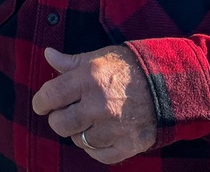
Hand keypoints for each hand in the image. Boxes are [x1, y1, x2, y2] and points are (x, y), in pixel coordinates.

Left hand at [31, 45, 156, 163]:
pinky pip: (98, 155)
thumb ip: (70, 62)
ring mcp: (114, 127)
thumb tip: (48, 55)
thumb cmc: (128, 67)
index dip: (40, 102)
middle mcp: (99, 105)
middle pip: (60, 124)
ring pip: (78, 140)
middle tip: (64, 113)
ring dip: (78, 132)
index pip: (51, 96)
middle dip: (57, 119)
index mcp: (89, 79)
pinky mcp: (129, 144)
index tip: (41, 104)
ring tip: (86, 121)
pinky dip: (94, 148)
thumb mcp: (98, 58)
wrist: (168, 84)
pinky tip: (98, 135)